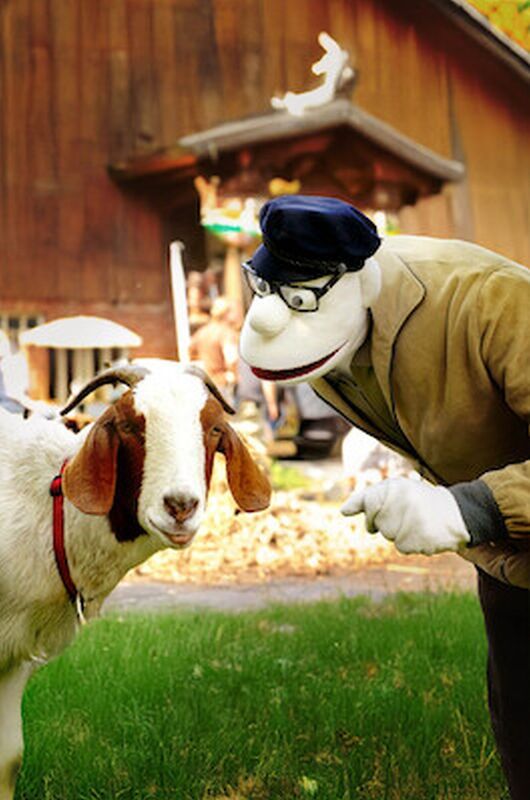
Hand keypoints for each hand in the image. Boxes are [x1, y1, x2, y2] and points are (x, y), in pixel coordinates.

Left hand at [341, 478, 469, 554]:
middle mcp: (401, 502)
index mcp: (395, 486)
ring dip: (400, 533)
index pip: (369, 503)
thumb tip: (342, 511)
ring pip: (389, 536)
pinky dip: (411, 543)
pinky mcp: (418, 539)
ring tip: (418, 522)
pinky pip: (402, 547)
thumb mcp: (395, 490)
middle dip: (388, 523)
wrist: (458, 513)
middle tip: (407, 515)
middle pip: (377, 524)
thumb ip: (367, 498)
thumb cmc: (419, 500)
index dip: (372, 512)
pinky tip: (424, 533)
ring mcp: (410, 521)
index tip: (380, 515)